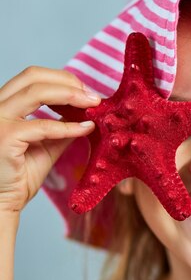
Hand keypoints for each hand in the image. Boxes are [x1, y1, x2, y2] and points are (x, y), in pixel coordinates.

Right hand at [0, 66, 100, 214]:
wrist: (4, 203)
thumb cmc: (20, 176)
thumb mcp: (47, 144)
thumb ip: (62, 126)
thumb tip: (85, 112)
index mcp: (4, 105)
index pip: (32, 77)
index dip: (62, 78)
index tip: (86, 91)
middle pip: (33, 76)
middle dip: (68, 81)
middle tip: (93, 96)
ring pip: (36, 91)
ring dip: (70, 95)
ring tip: (93, 104)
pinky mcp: (5, 137)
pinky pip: (44, 126)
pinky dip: (68, 126)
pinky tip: (85, 128)